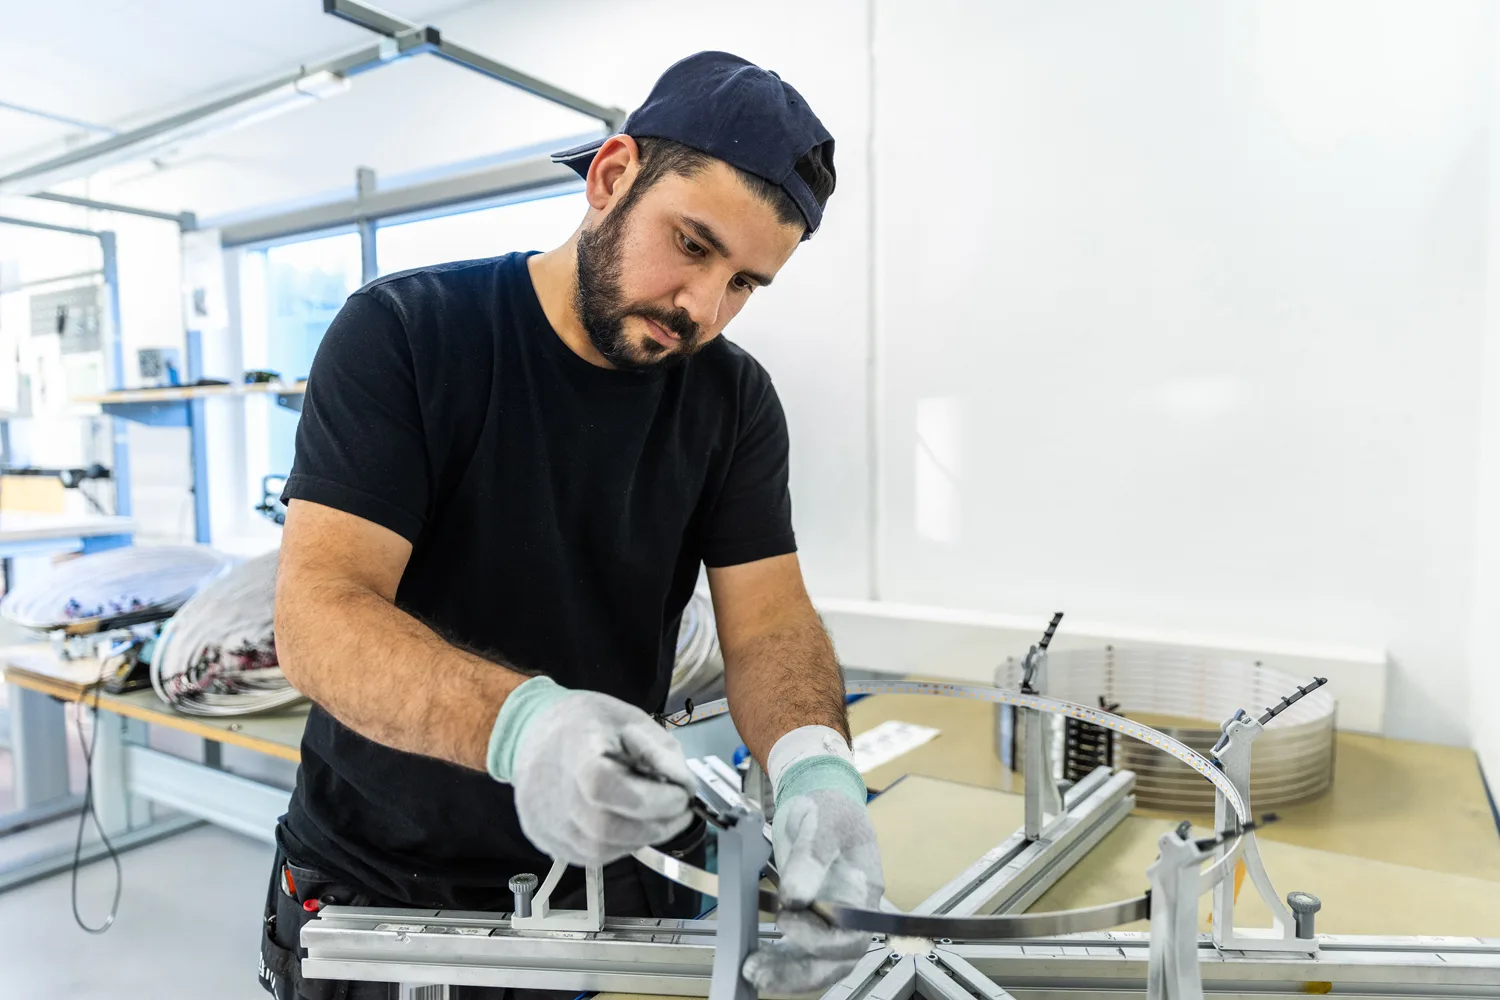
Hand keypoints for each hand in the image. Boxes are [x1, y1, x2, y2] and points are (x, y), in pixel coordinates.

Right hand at [488, 677, 693, 865]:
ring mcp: (544, 824)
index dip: (652, 799)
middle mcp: (552, 796)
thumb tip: (686, 787)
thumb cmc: (586, 723)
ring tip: (657, 817)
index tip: (683, 795)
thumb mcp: (630, 720)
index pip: (607, 789)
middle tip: (680, 813)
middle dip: (655, 826)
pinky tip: (629, 824)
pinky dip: (618, 845)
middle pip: (605, 829)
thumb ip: (661, 752)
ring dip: (639, 838)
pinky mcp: (545, 842)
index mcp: (573, 755)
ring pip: (600, 851)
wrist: (534, 734)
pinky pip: (589, 857)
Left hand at [743, 763, 884, 993]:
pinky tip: (754, 955)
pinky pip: (797, 951)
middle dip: (798, 971)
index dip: (821, 939)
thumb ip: (812, 856)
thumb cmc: (829, 808)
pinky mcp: (809, 920)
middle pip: (836, 961)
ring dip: (785, 972)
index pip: (852, 933)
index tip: (787, 919)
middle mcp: (851, 912)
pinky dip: (777, 959)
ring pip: (816, 963)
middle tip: (758, 967)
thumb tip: (796, 895)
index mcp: (864, 890)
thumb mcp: (822, 822)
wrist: (818, 800)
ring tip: (752, 969)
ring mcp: (830, 919)